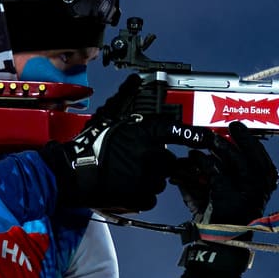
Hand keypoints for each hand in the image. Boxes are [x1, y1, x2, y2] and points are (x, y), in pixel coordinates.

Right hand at [42, 75, 211, 212]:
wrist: (72, 174)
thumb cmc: (88, 145)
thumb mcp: (108, 116)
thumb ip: (126, 98)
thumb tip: (136, 79)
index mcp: (144, 134)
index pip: (177, 131)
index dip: (195, 135)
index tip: (206, 137)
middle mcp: (151, 156)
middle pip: (168, 160)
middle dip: (157, 161)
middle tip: (136, 160)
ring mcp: (148, 179)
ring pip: (160, 179)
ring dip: (150, 178)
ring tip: (127, 173)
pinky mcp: (141, 198)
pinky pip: (151, 196)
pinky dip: (142, 194)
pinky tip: (126, 186)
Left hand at [171, 121, 278, 225]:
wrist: (222, 241)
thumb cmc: (228, 216)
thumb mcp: (238, 191)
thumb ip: (233, 170)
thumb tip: (219, 148)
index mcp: (268, 183)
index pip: (261, 155)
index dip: (248, 140)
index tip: (238, 128)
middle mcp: (262, 186)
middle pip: (250, 153)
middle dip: (236, 138)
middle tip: (223, 128)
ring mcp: (247, 190)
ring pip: (233, 158)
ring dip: (219, 145)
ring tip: (207, 139)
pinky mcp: (228, 194)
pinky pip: (214, 169)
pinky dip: (202, 160)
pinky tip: (194, 157)